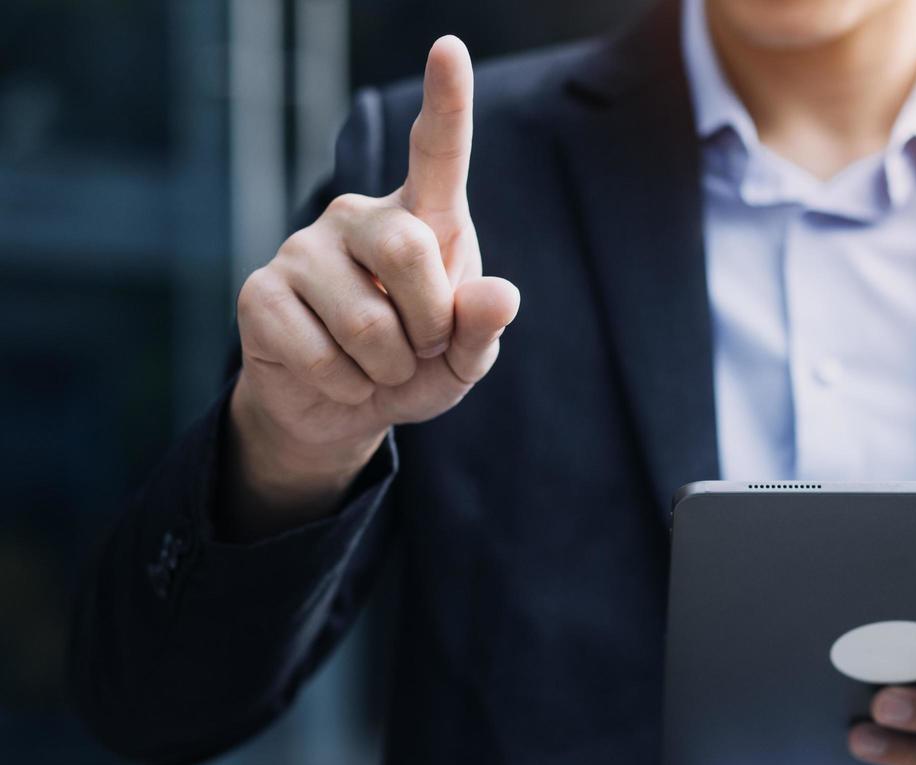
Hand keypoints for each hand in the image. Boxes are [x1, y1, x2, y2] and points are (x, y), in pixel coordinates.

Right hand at [226, 36, 518, 536]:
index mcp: (421, 217)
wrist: (344, 408)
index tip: (449, 48)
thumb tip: (499, 295)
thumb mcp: (462, 358)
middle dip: (429, 324)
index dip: (446, 102)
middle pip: (407, 250)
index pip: (436, 152)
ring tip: (379, 366)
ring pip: (366, 322)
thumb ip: (483, 327)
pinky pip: (322, 355)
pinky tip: (340, 376)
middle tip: (422, 347)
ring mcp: (303, 248)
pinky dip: (347, 386)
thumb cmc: (414, 365)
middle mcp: (358, 216)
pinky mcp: (261, 293)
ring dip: (388, 368)